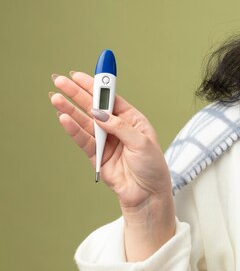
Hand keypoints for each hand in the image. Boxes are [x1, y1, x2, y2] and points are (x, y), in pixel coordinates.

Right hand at [50, 71, 174, 259]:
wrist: (148, 195)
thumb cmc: (152, 167)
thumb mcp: (142, 142)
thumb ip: (119, 127)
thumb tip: (99, 114)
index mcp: (133, 120)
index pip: (112, 98)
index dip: (97, 86)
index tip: (82, 75)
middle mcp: (117, 128)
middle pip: (94, 106)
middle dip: (78, 93)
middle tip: (60, 81)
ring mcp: (106, 141)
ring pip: (85, 122)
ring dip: (70, 109)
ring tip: (56, 97)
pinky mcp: (96, 156)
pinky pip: (83, 140)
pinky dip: (73, 129)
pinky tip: (63, 117)